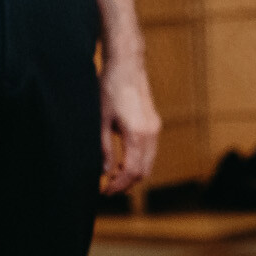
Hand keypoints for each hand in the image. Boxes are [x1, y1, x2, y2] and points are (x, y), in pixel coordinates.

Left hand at [98, 50, 160, 194]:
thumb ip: (104, 148)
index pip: (132, 171)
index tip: (105, 191)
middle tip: (109, 188)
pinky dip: (139, 162)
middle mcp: (151, 134)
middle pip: (144, 171)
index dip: (118, 185)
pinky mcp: (154, 124)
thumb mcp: (100, 120)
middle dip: (127, 183)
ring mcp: (155, 129)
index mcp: (137, 134)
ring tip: (115, 177)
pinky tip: (124, 161)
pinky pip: (150, 152)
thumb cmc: (110, 88)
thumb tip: (105, 171)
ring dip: (134, 173)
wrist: (127, 65)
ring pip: (149, 163)